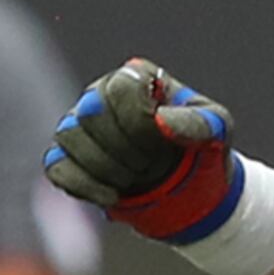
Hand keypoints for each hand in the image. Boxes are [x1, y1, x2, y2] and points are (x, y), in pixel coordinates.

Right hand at [44, 58, 243, 240]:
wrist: (186, 185)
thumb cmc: (201, 148)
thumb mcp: (217, 130)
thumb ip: (198, 122)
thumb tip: (161, 122)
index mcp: (136, 78)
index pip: (120, 87)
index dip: (138, 118)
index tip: (162, 140)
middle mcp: (99, 95)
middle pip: (90, 113)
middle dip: (124, 148)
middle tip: (151, 166)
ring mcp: (77, 127)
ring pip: (69, 137)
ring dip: (106, 167)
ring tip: (135, 180)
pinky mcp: (64, 158)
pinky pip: (56, 167)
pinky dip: (84, 185)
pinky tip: (113, 196)